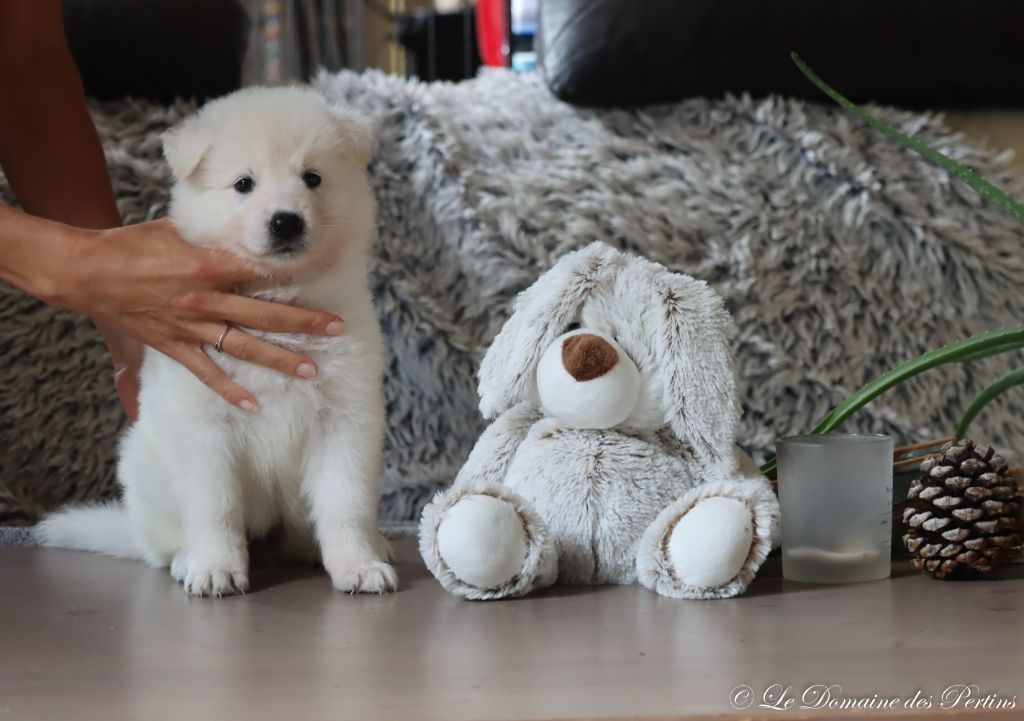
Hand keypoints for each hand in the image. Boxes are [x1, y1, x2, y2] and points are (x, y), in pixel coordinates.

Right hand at [44, 218, 345, 412]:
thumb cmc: (131, 244)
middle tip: (336, 329)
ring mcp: (190, 324)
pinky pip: (207, 372)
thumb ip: (212, 236)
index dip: (297, 271)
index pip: (263, 269)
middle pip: (265, 313)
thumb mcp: (177, 230)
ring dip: (279, 359)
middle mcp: (205, 297)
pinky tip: (254, 404)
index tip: (326, 272)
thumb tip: (242, 235)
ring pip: (244, 346)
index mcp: (209, 264)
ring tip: (311, 370)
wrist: (86, 271)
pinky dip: (229, 390)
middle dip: (304, 322)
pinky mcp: (173, 345)